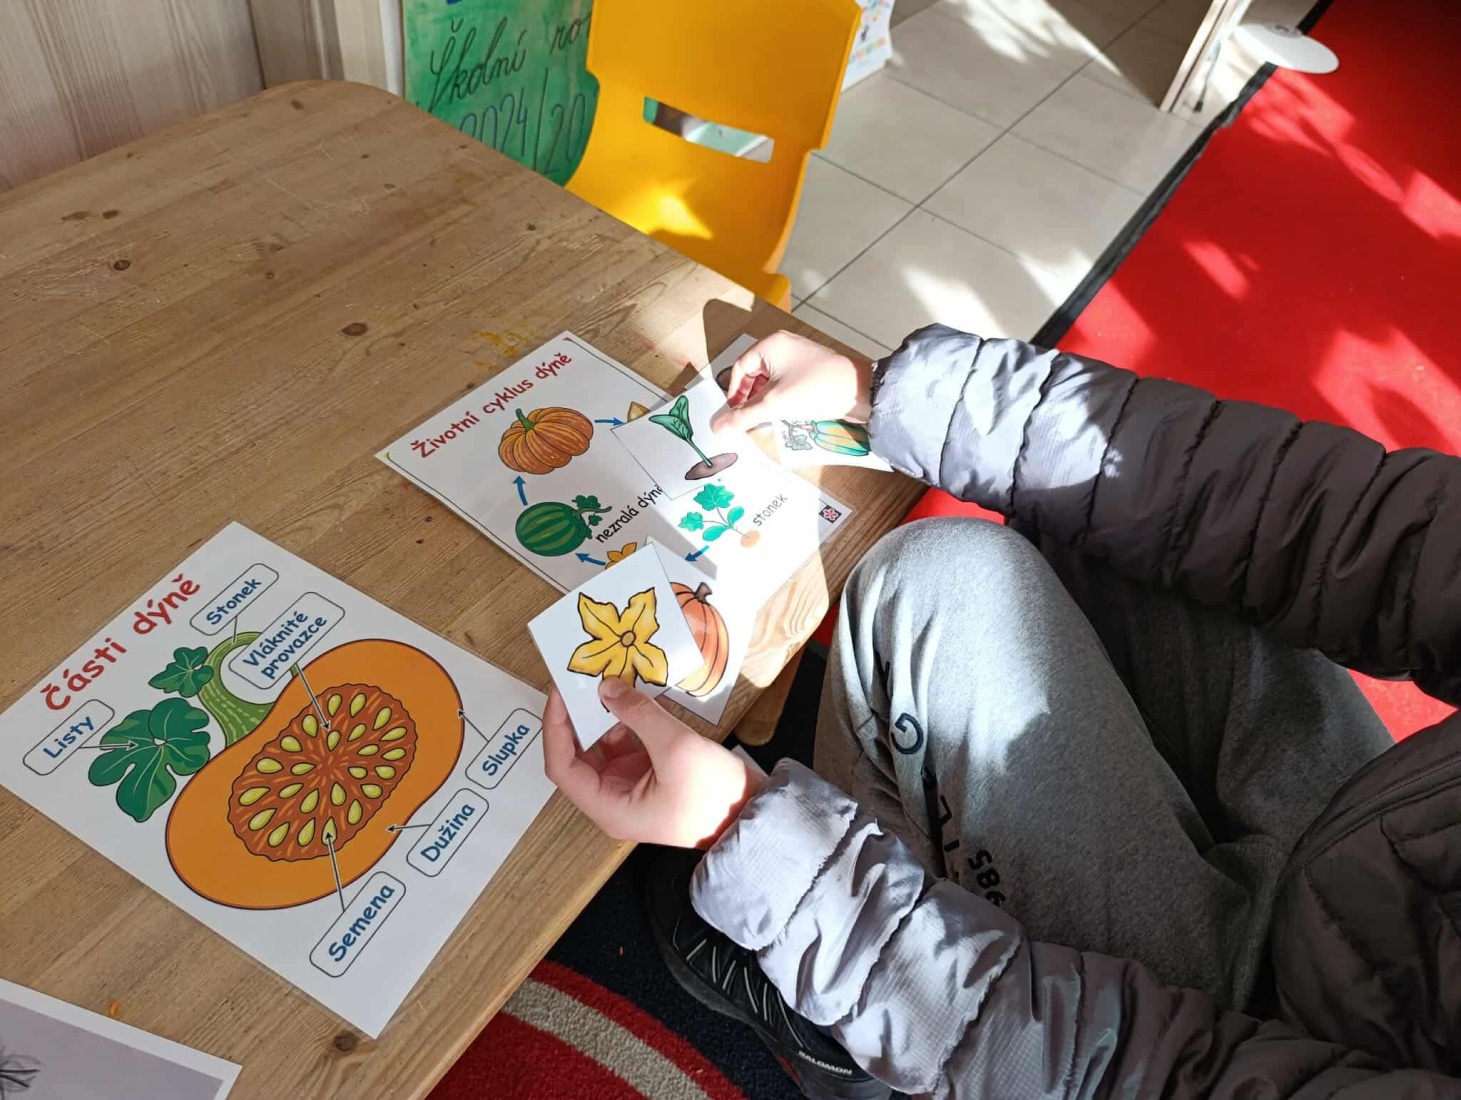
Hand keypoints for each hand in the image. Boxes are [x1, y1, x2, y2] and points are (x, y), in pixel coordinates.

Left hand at [542, 678, 765, 847]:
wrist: (753, 814)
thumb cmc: (714, 794)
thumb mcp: (676, 748)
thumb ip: (639, 714)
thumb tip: (607, 687)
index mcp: (609, 807)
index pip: (562, 767)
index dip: (556, 727)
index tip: (560, 692)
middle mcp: (612, 801)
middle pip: (577, 755)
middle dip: (577, 717)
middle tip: (581, 679)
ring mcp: (629, 788)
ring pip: (600, 747)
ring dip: (601, 715)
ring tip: (606, 680)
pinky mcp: (646, 776)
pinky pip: (624, 745)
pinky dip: (624, 720)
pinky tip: (631, 696)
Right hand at [711, 330, 873, 433]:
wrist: (861, 391)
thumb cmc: (815, 389)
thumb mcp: (774, 405)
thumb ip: (743, 417)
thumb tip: (717, 428)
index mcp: (770, 345)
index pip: (740, 368)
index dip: (734, 393)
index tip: (735, 414)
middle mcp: (783, 346)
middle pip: (754, 373)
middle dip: (749, 398)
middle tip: (749, 419)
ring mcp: (799, 357)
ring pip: (771, 380)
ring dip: (765, 400)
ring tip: (767, 419)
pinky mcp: (812, 370)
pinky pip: (787, 383)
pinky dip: (781, 398)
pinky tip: (785, 414)